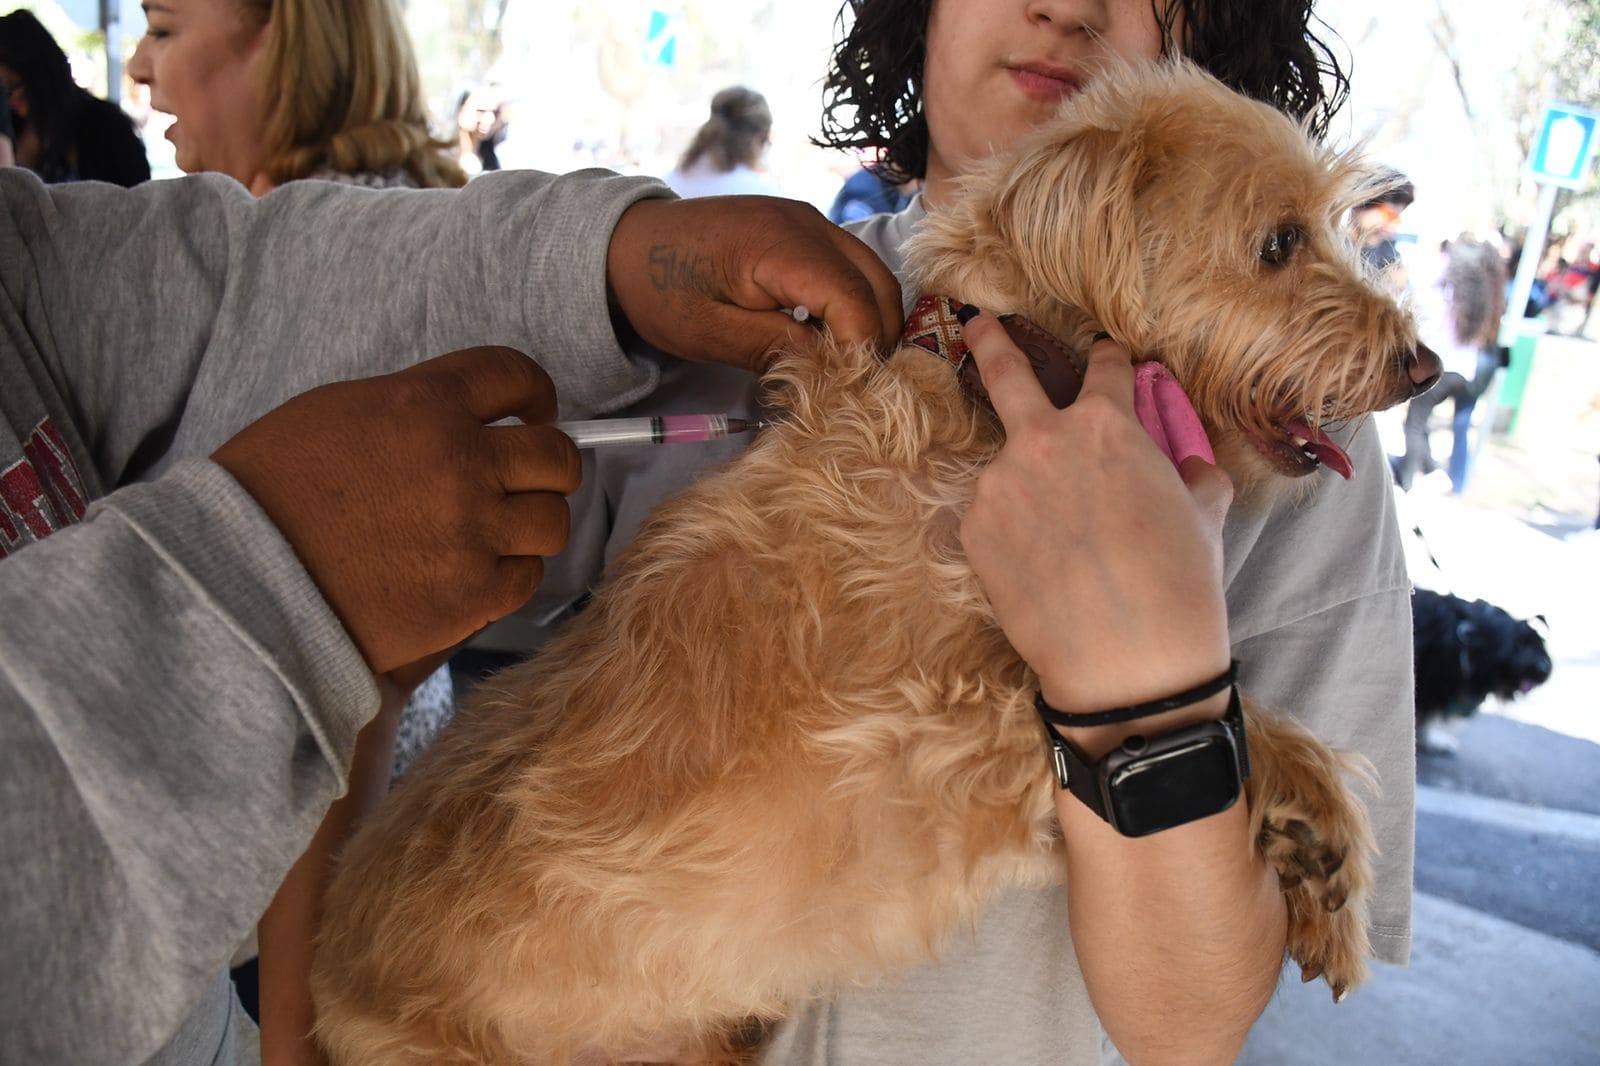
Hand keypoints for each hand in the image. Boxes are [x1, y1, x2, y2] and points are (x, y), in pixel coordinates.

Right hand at [212, 346, 580, 675]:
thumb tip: (470, 420)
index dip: (535, 394)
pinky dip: (510, 574)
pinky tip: (478, 570)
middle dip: (548, 465)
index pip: (516, 375)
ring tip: (499, 531)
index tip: (537, 411)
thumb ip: (418, 409)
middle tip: (529, 478)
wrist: (238, 575)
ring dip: (531, 523)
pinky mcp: (470, 594)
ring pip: (550, 520)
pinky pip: (526, 577)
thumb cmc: (272, 491)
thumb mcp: (341, 412)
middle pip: (555, 456)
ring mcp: (471, 531)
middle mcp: (461, 462)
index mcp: (427, 403)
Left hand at [606, 195, 902, 368]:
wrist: (632, 243)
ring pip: (874, 274)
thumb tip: (834, 368)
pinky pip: (853, 266)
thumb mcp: (711, 333)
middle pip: (879, 284)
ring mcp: (811, 221)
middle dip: (877, 338)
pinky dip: (855, 302)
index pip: (855, 301)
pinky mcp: (807, 228)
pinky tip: (827, 335)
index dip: (861, 349)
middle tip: (854, 384)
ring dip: (870, 320)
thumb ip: (776, 348)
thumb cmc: (662, 289)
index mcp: (781, 245)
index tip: (847, 388)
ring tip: (843, 364)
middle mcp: (808, 223)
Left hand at [956, 313, 1232, 718]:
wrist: (1128, 661)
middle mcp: (1042, 439)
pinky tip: (1042, 569)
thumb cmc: (1178, 584)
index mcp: (1107, 423)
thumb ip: (1187, 468)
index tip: (1105, 357)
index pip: (1104, 368)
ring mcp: (998, 484)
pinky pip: (994, 517)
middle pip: (1005, 372)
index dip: (1110, 360)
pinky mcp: (972, 530)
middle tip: (977, 323)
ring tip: (1063, 543)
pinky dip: (1014, 530)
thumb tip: (1184, 459)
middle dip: (990, 340)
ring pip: (1010, 469)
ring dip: (1027, 486)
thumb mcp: (1204, 512)